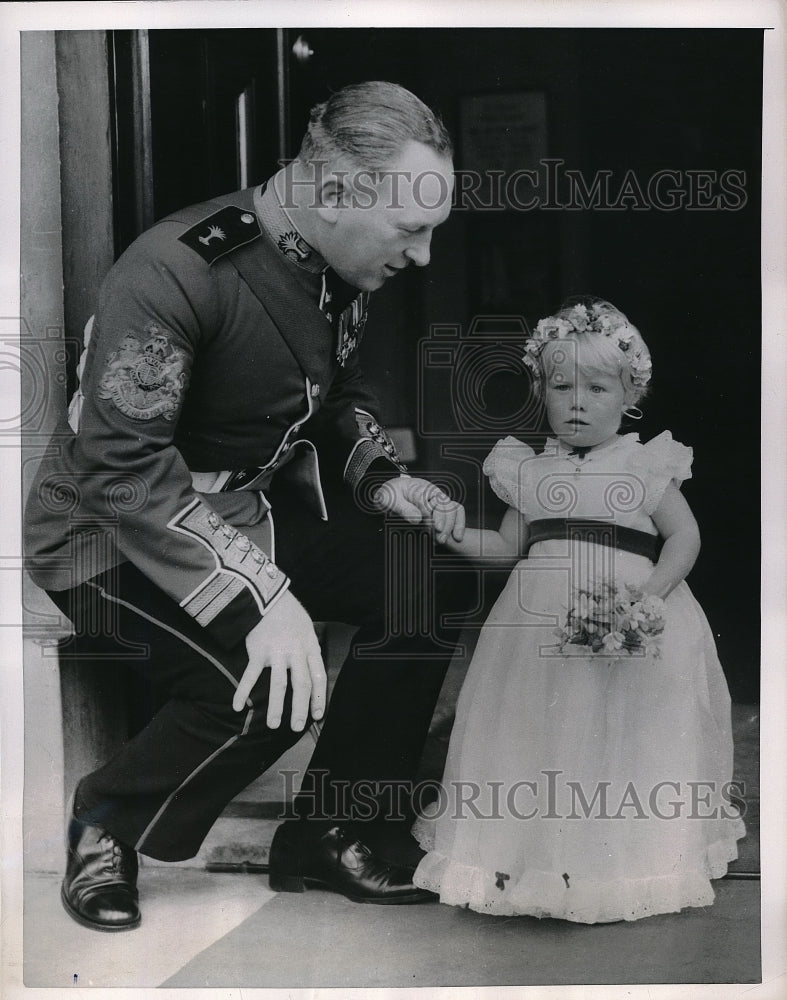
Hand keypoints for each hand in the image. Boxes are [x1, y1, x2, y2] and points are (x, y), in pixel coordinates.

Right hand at [233, 591, 326, 731]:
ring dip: (276, 707)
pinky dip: (243, 692)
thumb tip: (312, 668)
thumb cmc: (288, 611)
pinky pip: (250, 676)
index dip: (319, 698)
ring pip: (278, 685)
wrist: (267, 593)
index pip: (318, 677)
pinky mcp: (257, 651)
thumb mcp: (306, 627)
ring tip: (273, 725)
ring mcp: (276, 652)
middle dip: (300, 708)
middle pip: (301, 685)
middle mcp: (296, 652)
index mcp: (310, 647)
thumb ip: (309, 648)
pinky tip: (238, 707)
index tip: (317, 716)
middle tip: (297, 727)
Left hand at [372, 476, 465, 543]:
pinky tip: (455, 537)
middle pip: (446, 505)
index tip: (430, 526)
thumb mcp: (389, 500)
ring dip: (452, 525)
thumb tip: (418, 518)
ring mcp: (438, 502)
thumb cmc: (390, 495)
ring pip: (453, 510)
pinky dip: (458, 525)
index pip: (430, 500)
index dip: (430, 514)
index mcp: (421, 487)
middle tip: (439, 538)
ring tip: (445, 540)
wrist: (390, 496)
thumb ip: (402, 508)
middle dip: (445, 522)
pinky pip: (455, 514)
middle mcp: (433, 494)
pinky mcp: (440, 512)